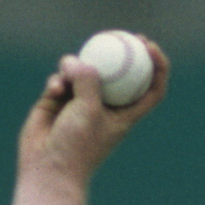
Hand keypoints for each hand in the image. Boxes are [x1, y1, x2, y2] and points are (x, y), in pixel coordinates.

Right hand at [18, 37, 167, 184]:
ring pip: (84, 73)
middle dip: (122, 53)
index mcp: (125, 115)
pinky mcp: (57, 102)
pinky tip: (54, 89)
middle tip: (120, 35)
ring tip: (69, 73)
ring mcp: (80, 104)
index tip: (150, 46)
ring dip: (76, 68)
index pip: (150, 89)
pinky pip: (60, 80)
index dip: (157, 67)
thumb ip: (87, 80)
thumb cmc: (76, 146)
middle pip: (119, 75)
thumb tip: (75, 60)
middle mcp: (105, 108)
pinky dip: (58, 81)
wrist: (47, 169)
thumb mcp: (88, 109)